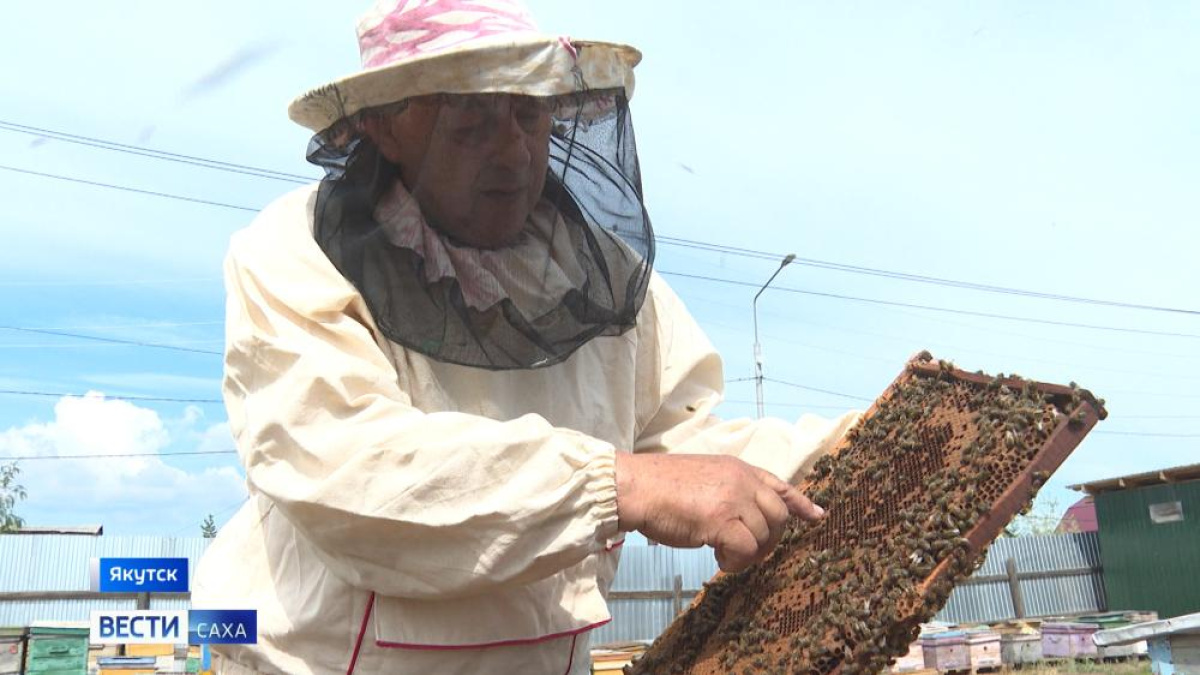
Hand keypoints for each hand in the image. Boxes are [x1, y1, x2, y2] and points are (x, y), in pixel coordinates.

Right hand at [614, 453, 824, 572]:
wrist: (637, 487)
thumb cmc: (661, 486)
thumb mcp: (704, 477)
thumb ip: (728, 490)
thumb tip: (743, 516)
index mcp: (738, 468)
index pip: (780, 484)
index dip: (801, 502)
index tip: (816, 516)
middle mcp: (741, 480)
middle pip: (779, 516)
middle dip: (770, 540)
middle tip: (749, 553)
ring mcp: (733, 499)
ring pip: (764, 536)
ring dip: (748, 554)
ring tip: (723, 554)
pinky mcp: (721, 520)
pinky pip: (745, 550)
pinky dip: (735, 562)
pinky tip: (718, 559)